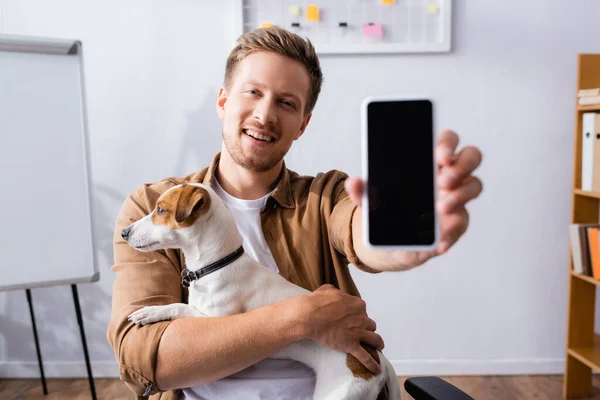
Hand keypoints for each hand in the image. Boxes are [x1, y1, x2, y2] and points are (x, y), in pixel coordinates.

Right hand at [298, 284, 383, 373]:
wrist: (309, 315)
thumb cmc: (316, 302)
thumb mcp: (328, 289)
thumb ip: (336, 292)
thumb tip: (335, 294)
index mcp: (357, 304)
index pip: (363, 310)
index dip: (358, 315)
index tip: (354, 319)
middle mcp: (361, 317)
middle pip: (370, 324)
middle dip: (366, 328)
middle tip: (361, 332)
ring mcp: (358, 332)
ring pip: (374, 339)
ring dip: (377, 343)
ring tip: (378, 347)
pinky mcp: (351, 344)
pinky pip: (365, 357)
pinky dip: (372, 364)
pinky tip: (376, 369)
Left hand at [345, 129, 482, 268]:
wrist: (391, 241)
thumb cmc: (388, 208)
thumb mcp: (371, 199)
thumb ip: (363, 191)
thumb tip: (353, 182)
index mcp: (429, 160)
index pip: (446, 141)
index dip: (448, 142)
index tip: (440, 153)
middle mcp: (448, 174)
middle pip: (470, 157)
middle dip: (461, 164)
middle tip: (444, 179)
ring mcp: (457, 196)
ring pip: (474, 185)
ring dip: (461, 195)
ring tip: (441, 207)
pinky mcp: (457, 221)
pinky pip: (463, 223)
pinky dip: (451, 234)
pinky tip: (440, 242)